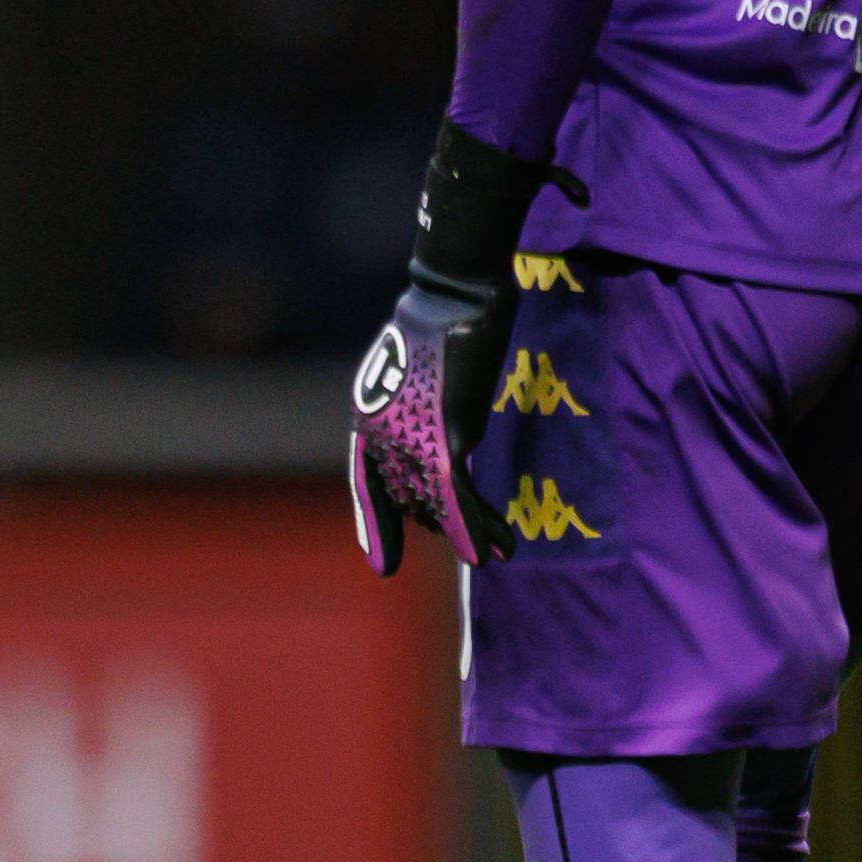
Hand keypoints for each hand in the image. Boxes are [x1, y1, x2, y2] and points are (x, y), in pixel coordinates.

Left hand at [346, 265, 517, 574]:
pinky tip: (488, 552)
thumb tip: (450, 446)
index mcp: (368, 416)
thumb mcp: (422, 372)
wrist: (457, 296)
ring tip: (496, 554)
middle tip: (476, 544)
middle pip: (409, 497)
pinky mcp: (446, 438)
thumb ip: (426, 410)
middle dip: (442, 523)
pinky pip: (457, 498)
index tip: (381, 565)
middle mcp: (381, 433)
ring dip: (468, 532)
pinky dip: (473, 527)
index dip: (376, 525)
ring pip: (435, 503)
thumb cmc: (445, 322)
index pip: (365, 483)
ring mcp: (412, 438)